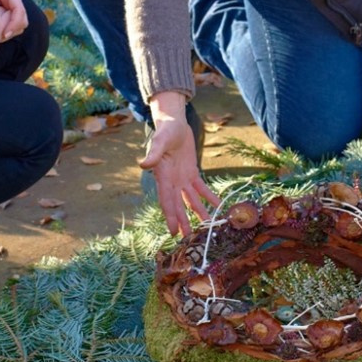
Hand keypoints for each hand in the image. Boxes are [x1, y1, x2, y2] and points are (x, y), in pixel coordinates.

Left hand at [0, 0, 27, 40]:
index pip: (19, 10)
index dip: (14, 23)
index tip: (4, 34)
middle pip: (22, 17)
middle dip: (14, 29)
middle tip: (1, 38)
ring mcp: (10, 5)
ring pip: (19, 21)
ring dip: (12, 31)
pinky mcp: (7, 11)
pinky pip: (13, 23)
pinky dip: (8, 30)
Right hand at [142, 93, 218, 235]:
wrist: (174, 122)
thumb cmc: (165, 130)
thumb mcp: (160, 140)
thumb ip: (153, 153)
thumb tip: (143, 164)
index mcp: (162, 177)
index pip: (166, 200)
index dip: (170, 216)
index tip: (173, 231)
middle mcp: (172, 182)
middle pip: (178, 205)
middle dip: (184, 221)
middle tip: (189, 239)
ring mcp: (182, 179)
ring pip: (190, 200)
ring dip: (198, 213)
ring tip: (206, 226)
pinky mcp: (192, 173)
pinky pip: (201, 188)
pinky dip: (209, 197)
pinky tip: (218, 206)